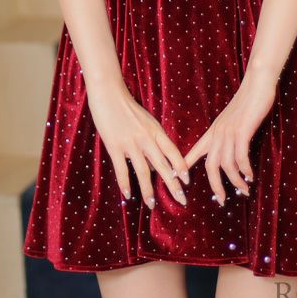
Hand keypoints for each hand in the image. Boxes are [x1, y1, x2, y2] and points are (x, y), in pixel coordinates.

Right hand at [86, 81, 190, 208]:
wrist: (109, 93)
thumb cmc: (127, 107)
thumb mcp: (145, 121)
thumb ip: (151, 140)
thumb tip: (155, 164)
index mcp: (155, 130)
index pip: (173, 152)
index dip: (181, 167)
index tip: (187, 182)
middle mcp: (146, 138)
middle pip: (163, 165)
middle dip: (173, 185)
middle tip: (181, 200)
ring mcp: (131, 143)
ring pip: (144, 171)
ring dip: (148, 190)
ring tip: (152, 204)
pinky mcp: (115, 146)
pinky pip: (122, 169)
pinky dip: (125, 184)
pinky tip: (128, 195)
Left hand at [183, 70, 276, 204]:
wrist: (257, 84)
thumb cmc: (247, 102)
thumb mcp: (232, 120)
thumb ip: (228, 135)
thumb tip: (229, 150)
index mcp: (213, 131)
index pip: (194, 151)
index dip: (184, 166)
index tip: (176, 180)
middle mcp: (218, 133)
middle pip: (210, 166)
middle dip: (214, 186)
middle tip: (220, 200)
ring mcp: (229, 132)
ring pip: (226, 165)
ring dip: (235, 181)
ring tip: (244, 190)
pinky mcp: (242, 131)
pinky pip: (240, 157)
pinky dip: (245, 170)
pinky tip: (250, 176)